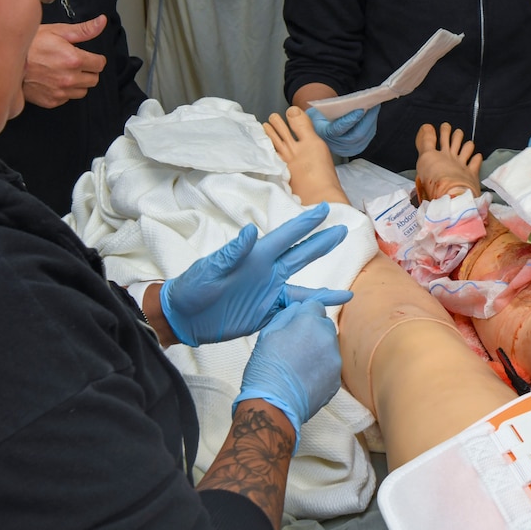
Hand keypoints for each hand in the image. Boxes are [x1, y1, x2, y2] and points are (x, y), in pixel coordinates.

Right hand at [23, 17, 107, 107]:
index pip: (100, 64)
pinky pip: (67, 98)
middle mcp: (69, 78)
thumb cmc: (30, 44)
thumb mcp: (57, 31)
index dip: (95, 58)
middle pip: (94, 79)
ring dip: (78, 82)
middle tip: (74, 63)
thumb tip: (102, 22)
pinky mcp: (52, 101)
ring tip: (63, 71)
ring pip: (82, 91)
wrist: (6, 61)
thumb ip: (84, 30)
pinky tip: (54, 80)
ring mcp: (60, 92)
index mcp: (74, 60)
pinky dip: (65, 90)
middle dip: (88, 70)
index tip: (87, 56)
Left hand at [160, 203, 353, 346]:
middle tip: (343, 230)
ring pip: (302, 289)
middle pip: (301, 255)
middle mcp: (267, 272)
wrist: (183, 316)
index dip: (306, 223)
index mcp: (257, 256)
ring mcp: (268, 293)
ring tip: (347, 294)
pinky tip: (320, 320)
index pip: (287, 237)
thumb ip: (233, 251)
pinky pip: (291, 313)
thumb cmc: (193, 286)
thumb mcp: (211, 268)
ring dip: (323, 291)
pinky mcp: (265, 314)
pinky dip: (307, 315)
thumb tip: (251, 231)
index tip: (324, 209)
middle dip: (322, 244)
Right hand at [234, 300, 340, 449]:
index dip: (304, 313)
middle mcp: (327, 338)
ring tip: (299, 364)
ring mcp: (335, 360)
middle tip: (295, 345)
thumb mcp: (268, 334)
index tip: (296, 325)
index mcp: (310, 322)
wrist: (273, 406)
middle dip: (313, 330)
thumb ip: (287, 315)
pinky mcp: (336, 380)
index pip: (316, 305)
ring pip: (330, 346)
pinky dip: (321, 368)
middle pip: (325, 325)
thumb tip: (298, 308)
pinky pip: (331, 366)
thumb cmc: (265, 368)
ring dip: (318, 349)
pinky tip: (304, 377)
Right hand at [306, 106, 378, 156]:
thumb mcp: (318, 112)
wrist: (318, 132)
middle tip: (373, 105)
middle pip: (357, 134)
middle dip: (367, 119)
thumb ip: (331, 109)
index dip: (351, 119)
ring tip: (375, 107)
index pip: (338, 129)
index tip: (360, 109)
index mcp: (324, 135)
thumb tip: (351, 103)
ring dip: (371, 120)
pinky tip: (372, 114)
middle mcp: (336, 145)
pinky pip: (367, 137)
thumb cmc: (319, 119)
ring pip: (364, 136)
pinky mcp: (356, 148)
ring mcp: (347, 149)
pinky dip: (371, 124)